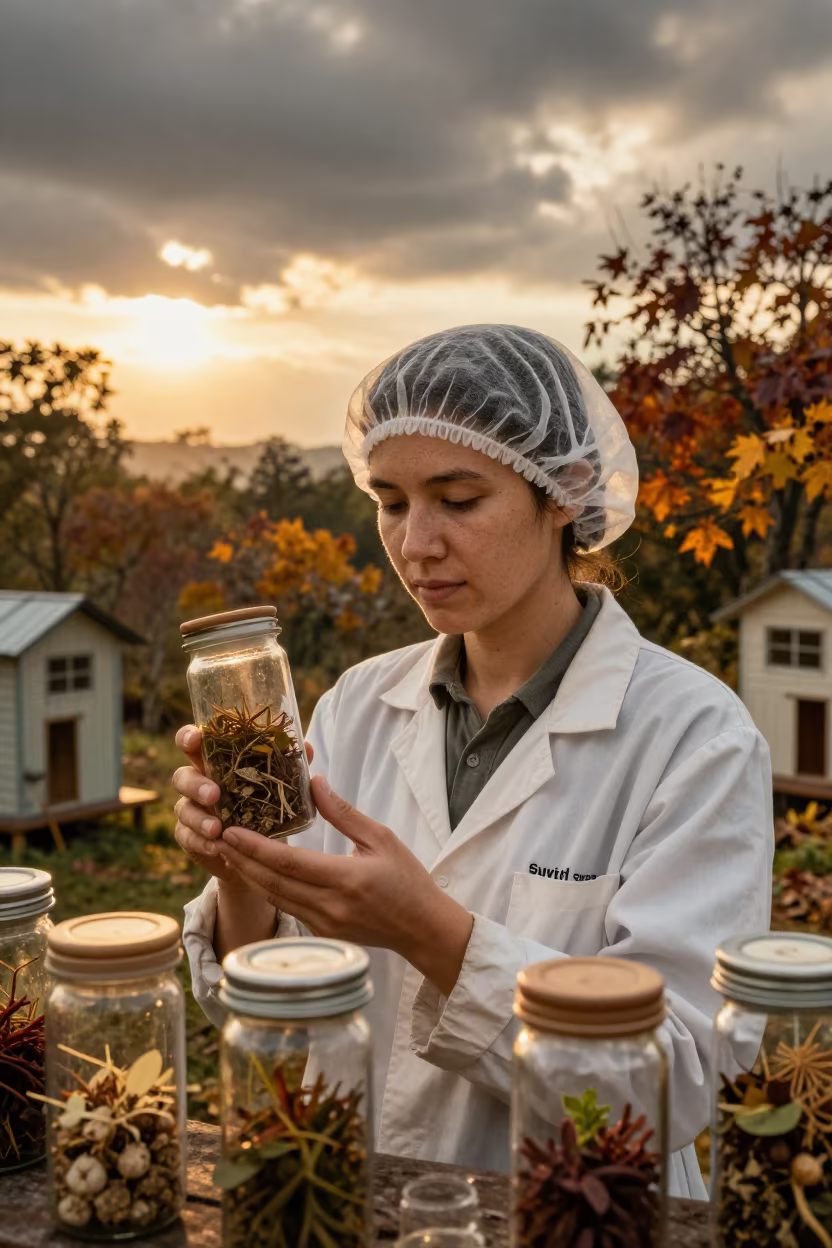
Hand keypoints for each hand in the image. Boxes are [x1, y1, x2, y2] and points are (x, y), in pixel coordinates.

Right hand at [171, 725, 313, 881]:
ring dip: (198, 818)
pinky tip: (214, 846)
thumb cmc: (262, 805)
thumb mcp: (276, 785)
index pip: (192, 743)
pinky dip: (200, 842)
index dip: (189, 737)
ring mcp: (191, 810)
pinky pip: (186, 837)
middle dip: (195, 784)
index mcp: (214, 763)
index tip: (195, 739)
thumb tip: (306, 747)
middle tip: (214, 795)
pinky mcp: (189, 836)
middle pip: (182, 776)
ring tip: (216, 828)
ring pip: (183, 808)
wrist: (254, 851)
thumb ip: (286, 765)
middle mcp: (198, 783)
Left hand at [216, 776, 473, 996]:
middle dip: (241, 859)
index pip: (289, 863)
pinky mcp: (323, 933)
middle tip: (218, 835)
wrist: (423, 929)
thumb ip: (344, 812)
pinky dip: (268, 889)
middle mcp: (330, 905)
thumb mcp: (381, 838)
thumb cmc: (407, 879)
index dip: (255, 847)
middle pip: (272, 883)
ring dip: (249, 875)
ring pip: (275, 898)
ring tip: (228, 851)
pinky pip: (287, 908)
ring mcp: (324, 924)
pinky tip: (256, 872)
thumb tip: (314, 782)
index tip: (231, 830)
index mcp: (346, 879)